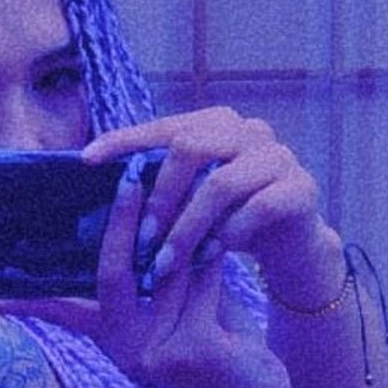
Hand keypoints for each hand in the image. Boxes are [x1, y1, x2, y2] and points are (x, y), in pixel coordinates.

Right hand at [0, 155, 292, 387]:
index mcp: (111, 341)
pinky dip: (216, 262)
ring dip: (188, 235)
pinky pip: (200, 287)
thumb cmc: (223, 356)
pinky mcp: (189, 350)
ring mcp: (153, 353)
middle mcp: (123, 350)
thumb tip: (161, 216)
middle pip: (112, 274)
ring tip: (203, 195)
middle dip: (124, 221)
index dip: (20, 302)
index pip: (59, 313)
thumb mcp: (188, 311)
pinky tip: (230, 242)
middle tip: (130, 177)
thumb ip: (170, 275)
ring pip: (166, 273)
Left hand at [82, 106, 340, 297]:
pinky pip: (256, 209)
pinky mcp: (301, 189)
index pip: (164, 126)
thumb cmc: (228, 220)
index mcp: (217, 124)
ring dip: (186, 228)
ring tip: (166, 263)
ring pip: (220, 184)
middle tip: (141, 238)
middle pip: (191, 148)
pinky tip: (214, 254)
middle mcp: (249, 131)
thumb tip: (102, 193)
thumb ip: (161, 187)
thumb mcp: (191, 200)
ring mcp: (279, 157)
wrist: (290, 245)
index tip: (87, 160)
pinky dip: (229, 235)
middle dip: (159, 198)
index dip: (125, 140)